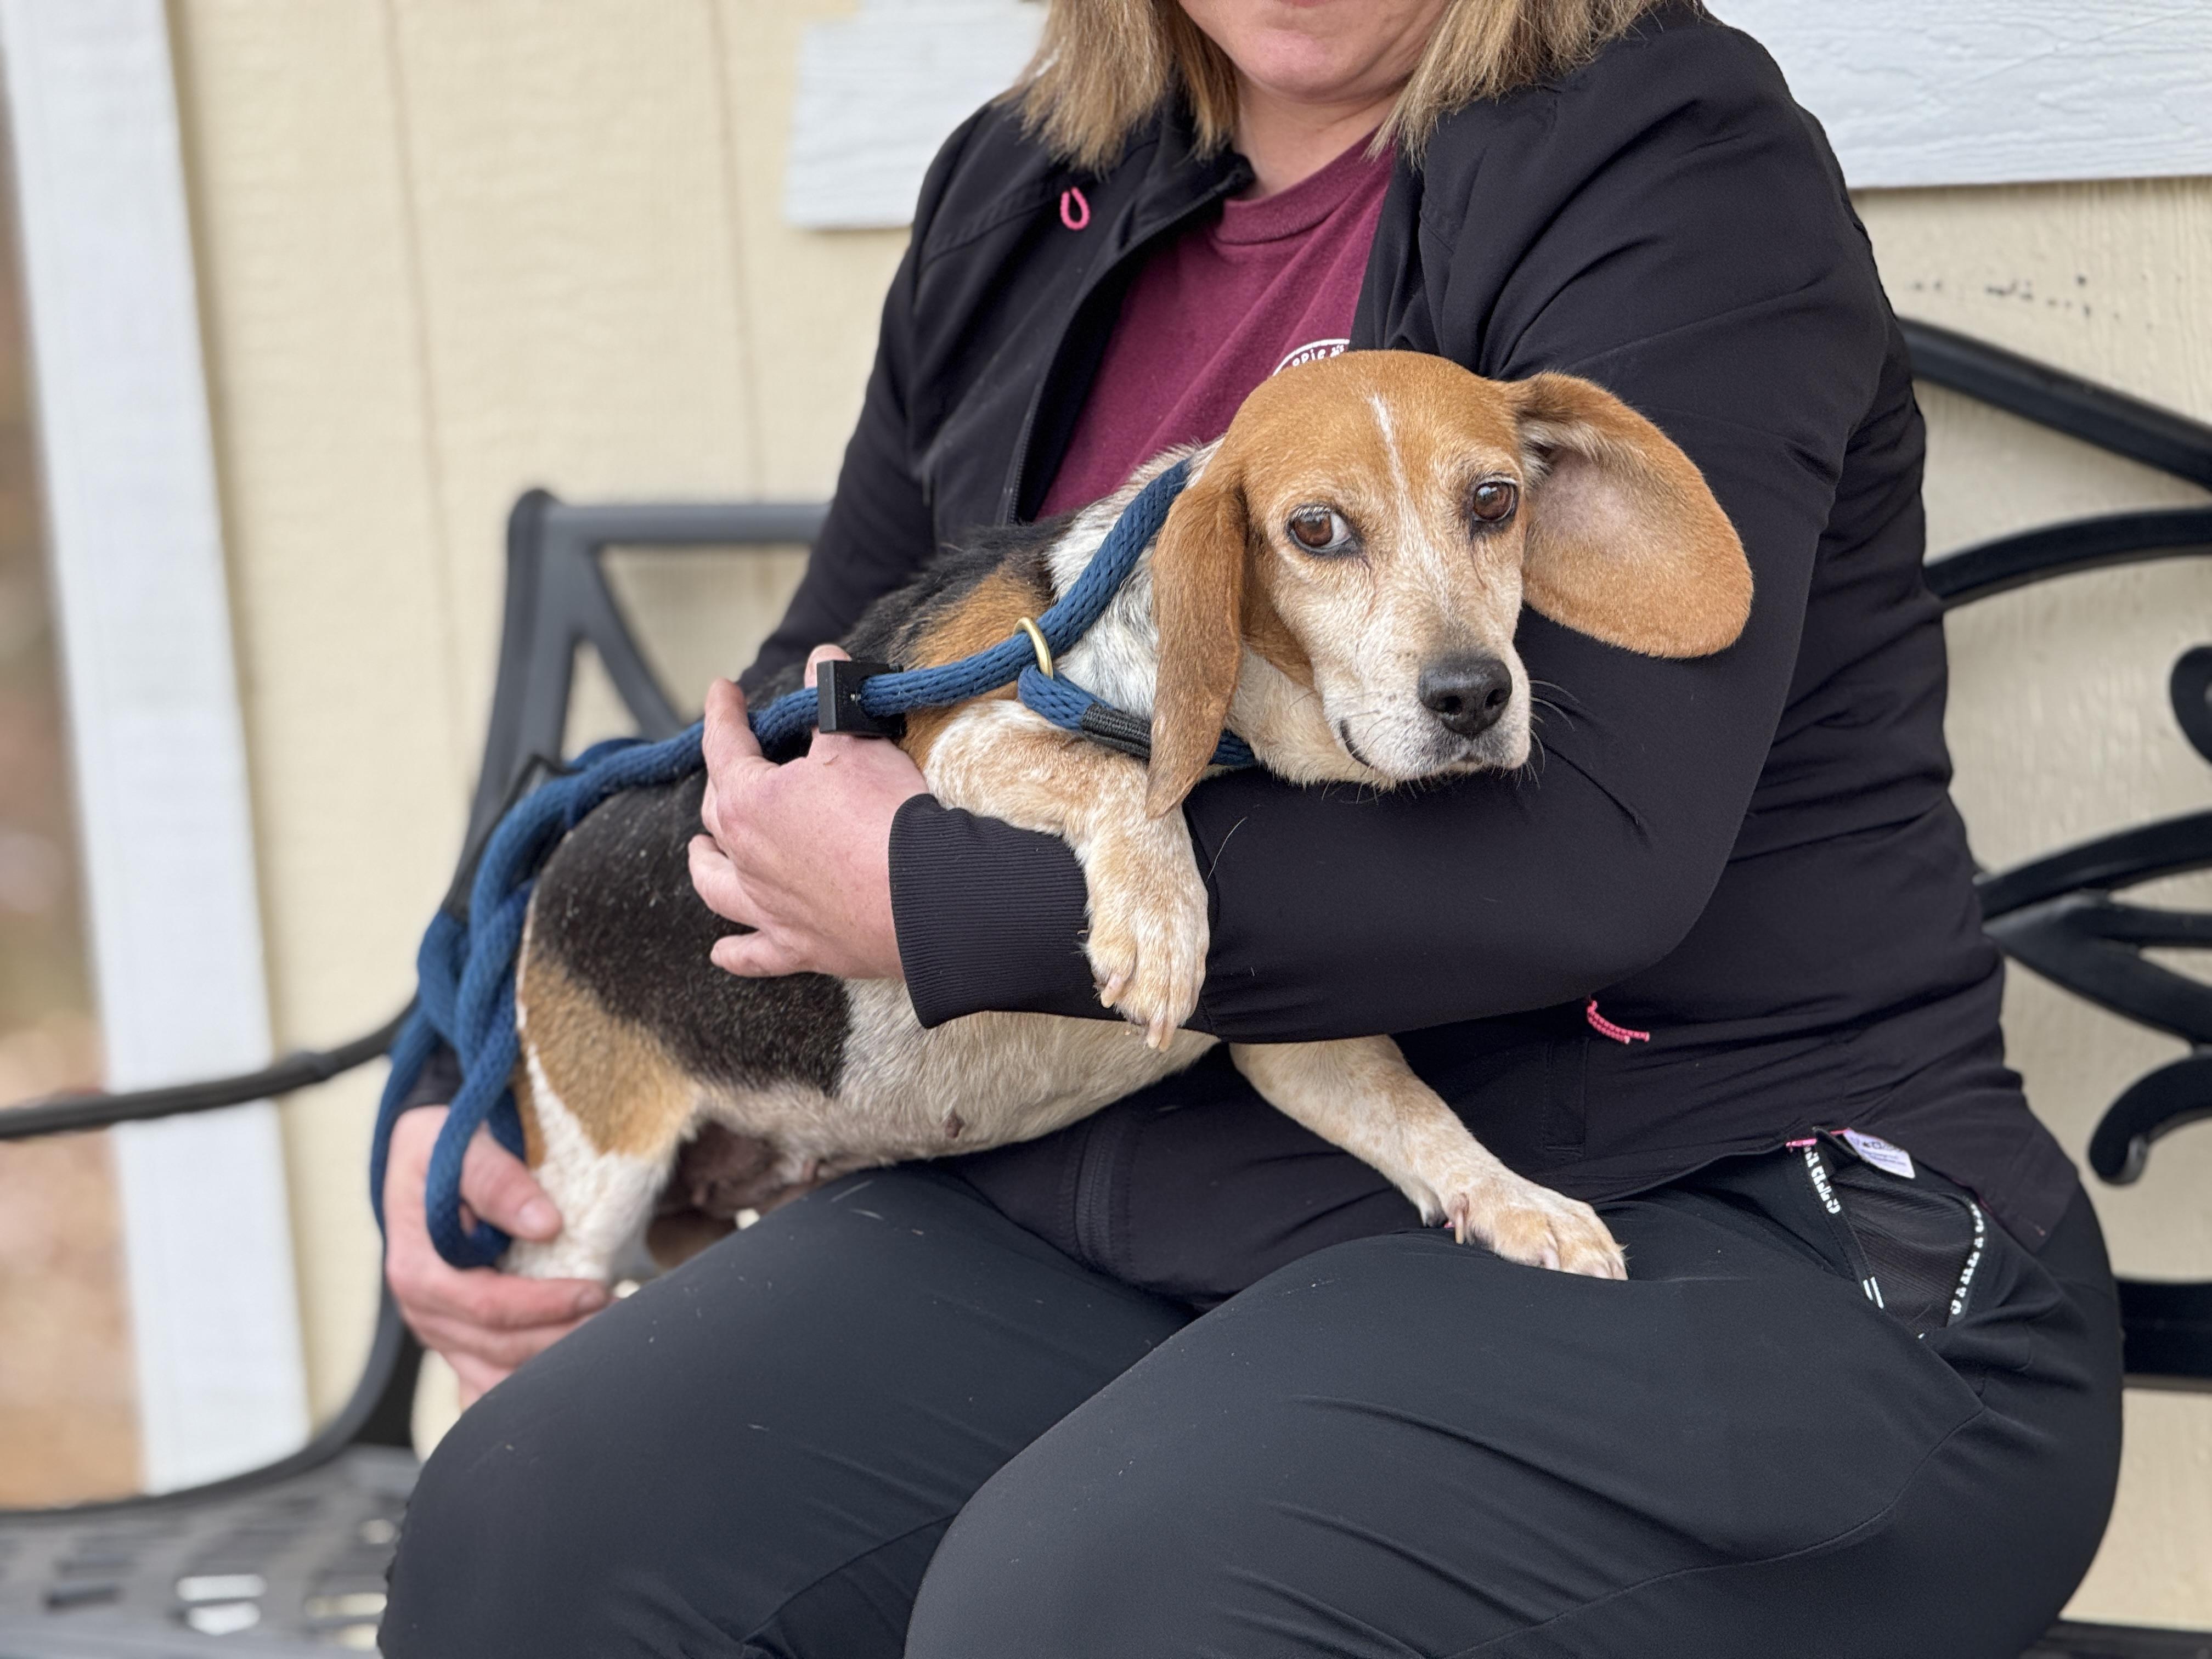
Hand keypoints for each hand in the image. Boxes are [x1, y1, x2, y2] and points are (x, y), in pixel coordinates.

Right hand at [382, 1106, 607, 1406]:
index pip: (489, 1306)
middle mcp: (423, 1311)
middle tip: (619, 1322)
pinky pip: (485, 1379)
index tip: (597, 1293)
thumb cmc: (442, 1151)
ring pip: (493, 1375)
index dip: (547, 1306)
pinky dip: (523, 1387)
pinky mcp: (455, 1336)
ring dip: (550, 1368)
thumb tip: (545, 1225)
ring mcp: (438, 1329)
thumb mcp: (463, 1148)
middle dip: (561, 1340)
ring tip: (605, 1345)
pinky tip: (565, 1382)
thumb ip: (498, 1182)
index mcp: (419, 1270)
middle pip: (497, 1349)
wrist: (420, 1157)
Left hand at [689, 647, 928, 979]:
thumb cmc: (885, 814)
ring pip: (717, 886)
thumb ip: (831, 698)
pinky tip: (721, 952)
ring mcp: (769, 907)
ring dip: (705, 865)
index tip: (721, 692)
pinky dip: (735, 953)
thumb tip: (822, 660)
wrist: (924, 896)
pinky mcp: (800, 947)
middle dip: (721, 783)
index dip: (723, 713)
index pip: (724, 745)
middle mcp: (745, 858)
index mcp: (748, 802)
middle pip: (718, 814)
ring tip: (698, 852)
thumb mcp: (856, 740)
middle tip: (733, 764)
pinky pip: (754, 954)